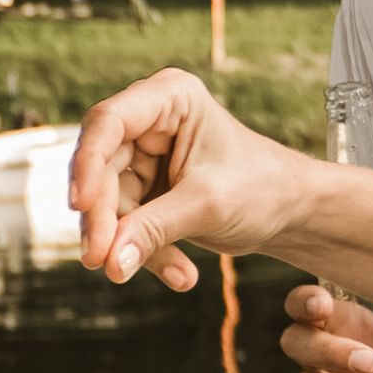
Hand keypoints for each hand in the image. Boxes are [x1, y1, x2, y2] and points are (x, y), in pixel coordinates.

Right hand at [75, 69, 315, 290]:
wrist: (292, 213)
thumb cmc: (263, 189)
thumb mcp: (207, 205)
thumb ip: (153, 229)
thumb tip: (109, 263)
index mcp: (170, 98)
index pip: (108, 122)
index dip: (86, 163)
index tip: (80, 207)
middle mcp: (149, 121)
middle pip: (101, 168)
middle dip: (106, 220)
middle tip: (104, 262)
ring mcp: (144, 156)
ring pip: (109, 203)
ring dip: (131, 244)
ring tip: (176, 275)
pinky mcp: (145, 190)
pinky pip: (126, 224)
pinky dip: (147, 251)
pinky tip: (181, 274)